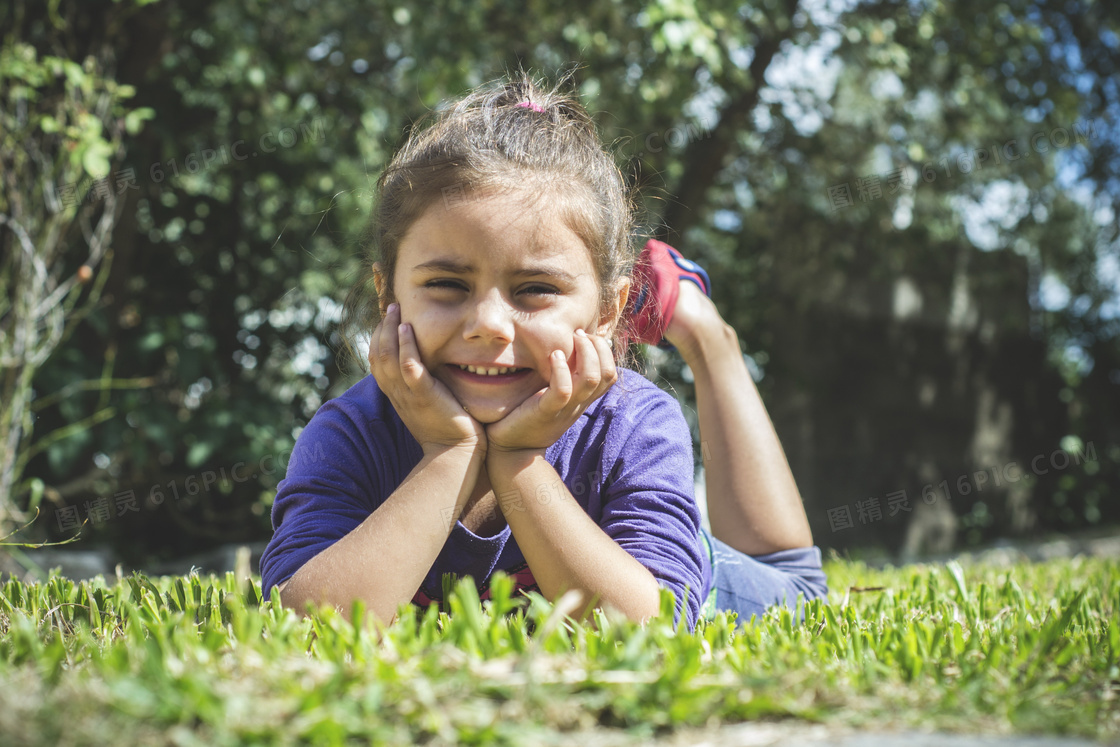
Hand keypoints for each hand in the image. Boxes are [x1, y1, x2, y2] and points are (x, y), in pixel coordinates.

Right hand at [369, 303, 484, 453]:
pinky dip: (406, 346)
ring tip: (396, 310)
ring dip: (390, 330)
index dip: (378, 339)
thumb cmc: (446, 429)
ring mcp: (408, 395)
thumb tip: (429, 367)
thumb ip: (423, 386)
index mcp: (396, 395)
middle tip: (391, 307)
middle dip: (382, 328)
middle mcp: (397, 394)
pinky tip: (408, 329)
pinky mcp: (424, 396)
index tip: (387, 320)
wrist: (455, 454)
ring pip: (388, 357)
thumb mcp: (427, 404)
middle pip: (378, 355)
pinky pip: (409, 367)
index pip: (377, 362)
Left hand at [485, 329, 616, 454]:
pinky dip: (560, 369)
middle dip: (598, 348)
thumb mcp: (552, 397)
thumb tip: (566, 350)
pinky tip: (553, 355)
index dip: (605, 352)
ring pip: (590, 379)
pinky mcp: (545, 412)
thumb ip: (562, 378)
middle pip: (607, 375)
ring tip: (571, 338)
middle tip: (579, 333)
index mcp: (582, 400)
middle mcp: (578, 404)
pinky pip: (562, 390)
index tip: (586, 337)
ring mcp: (564, 409)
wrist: (510, 450)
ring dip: (584, 353)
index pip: (610, 375)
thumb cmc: (527, 416)